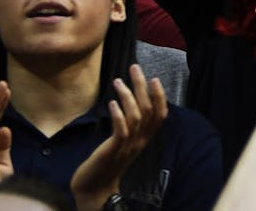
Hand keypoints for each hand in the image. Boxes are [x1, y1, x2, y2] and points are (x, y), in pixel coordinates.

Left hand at [70, 66, 167, 209]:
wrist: (95, 188)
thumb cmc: (107, 162)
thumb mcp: (123, 143)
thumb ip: (129, 126)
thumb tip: (129, 105)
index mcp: (144, 139)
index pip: (160, 115)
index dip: (160, 96)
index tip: (154, 78)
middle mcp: (140, 141)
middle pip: (148, 109)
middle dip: (142, 86)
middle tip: (135, 68)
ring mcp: (127, 145)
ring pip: (136, 116)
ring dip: (128, 96)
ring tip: (118, 81)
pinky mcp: (113, 150)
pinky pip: (121, 130)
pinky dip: (118, 114)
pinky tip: (111, 102)